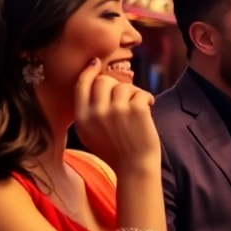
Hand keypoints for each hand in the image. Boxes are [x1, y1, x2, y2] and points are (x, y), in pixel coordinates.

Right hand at [73, 59, 158, 173]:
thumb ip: (87, 111)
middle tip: (126, 96)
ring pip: (124, 86)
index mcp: (82, 118)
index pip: (81, 85)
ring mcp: (117, 110)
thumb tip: (92, 82)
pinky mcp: (136, 110)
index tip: (96, 62)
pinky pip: (141, 92)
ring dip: (134, 94)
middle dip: (116, 85)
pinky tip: (149, 108)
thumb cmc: (115, 151)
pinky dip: (148, 98)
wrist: (134, 167)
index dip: (89, 71)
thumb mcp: (90, 133)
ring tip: (138, 107)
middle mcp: (96, 112)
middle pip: (103, 81)